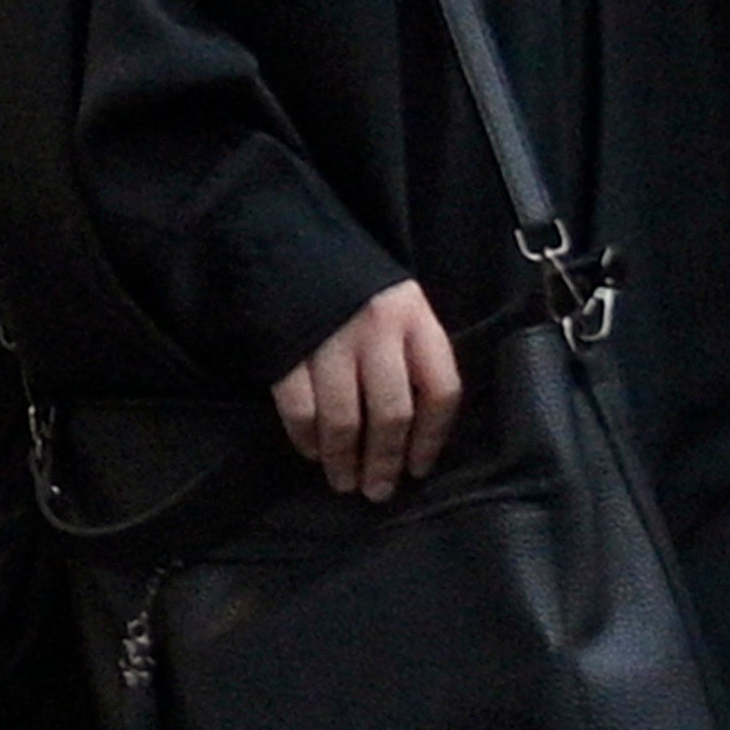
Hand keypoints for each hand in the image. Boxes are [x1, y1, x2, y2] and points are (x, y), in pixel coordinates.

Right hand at [274, 280, 460, 500]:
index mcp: (414, 318)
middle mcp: (378, 330)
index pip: (440, 389)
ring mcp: (330, 340)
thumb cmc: (354, 282)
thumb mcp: (400, 304)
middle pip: (392, 413)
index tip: (420, 467)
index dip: (433, 437)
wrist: (290, 239)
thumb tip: (416, 428)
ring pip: (344, 419)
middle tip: (378, 490)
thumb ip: (412, 353)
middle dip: (385, 461)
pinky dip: (305, 439)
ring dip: (343, 460)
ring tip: (344, 482)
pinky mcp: (288, 349)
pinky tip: (311, 452)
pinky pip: (300, 409)